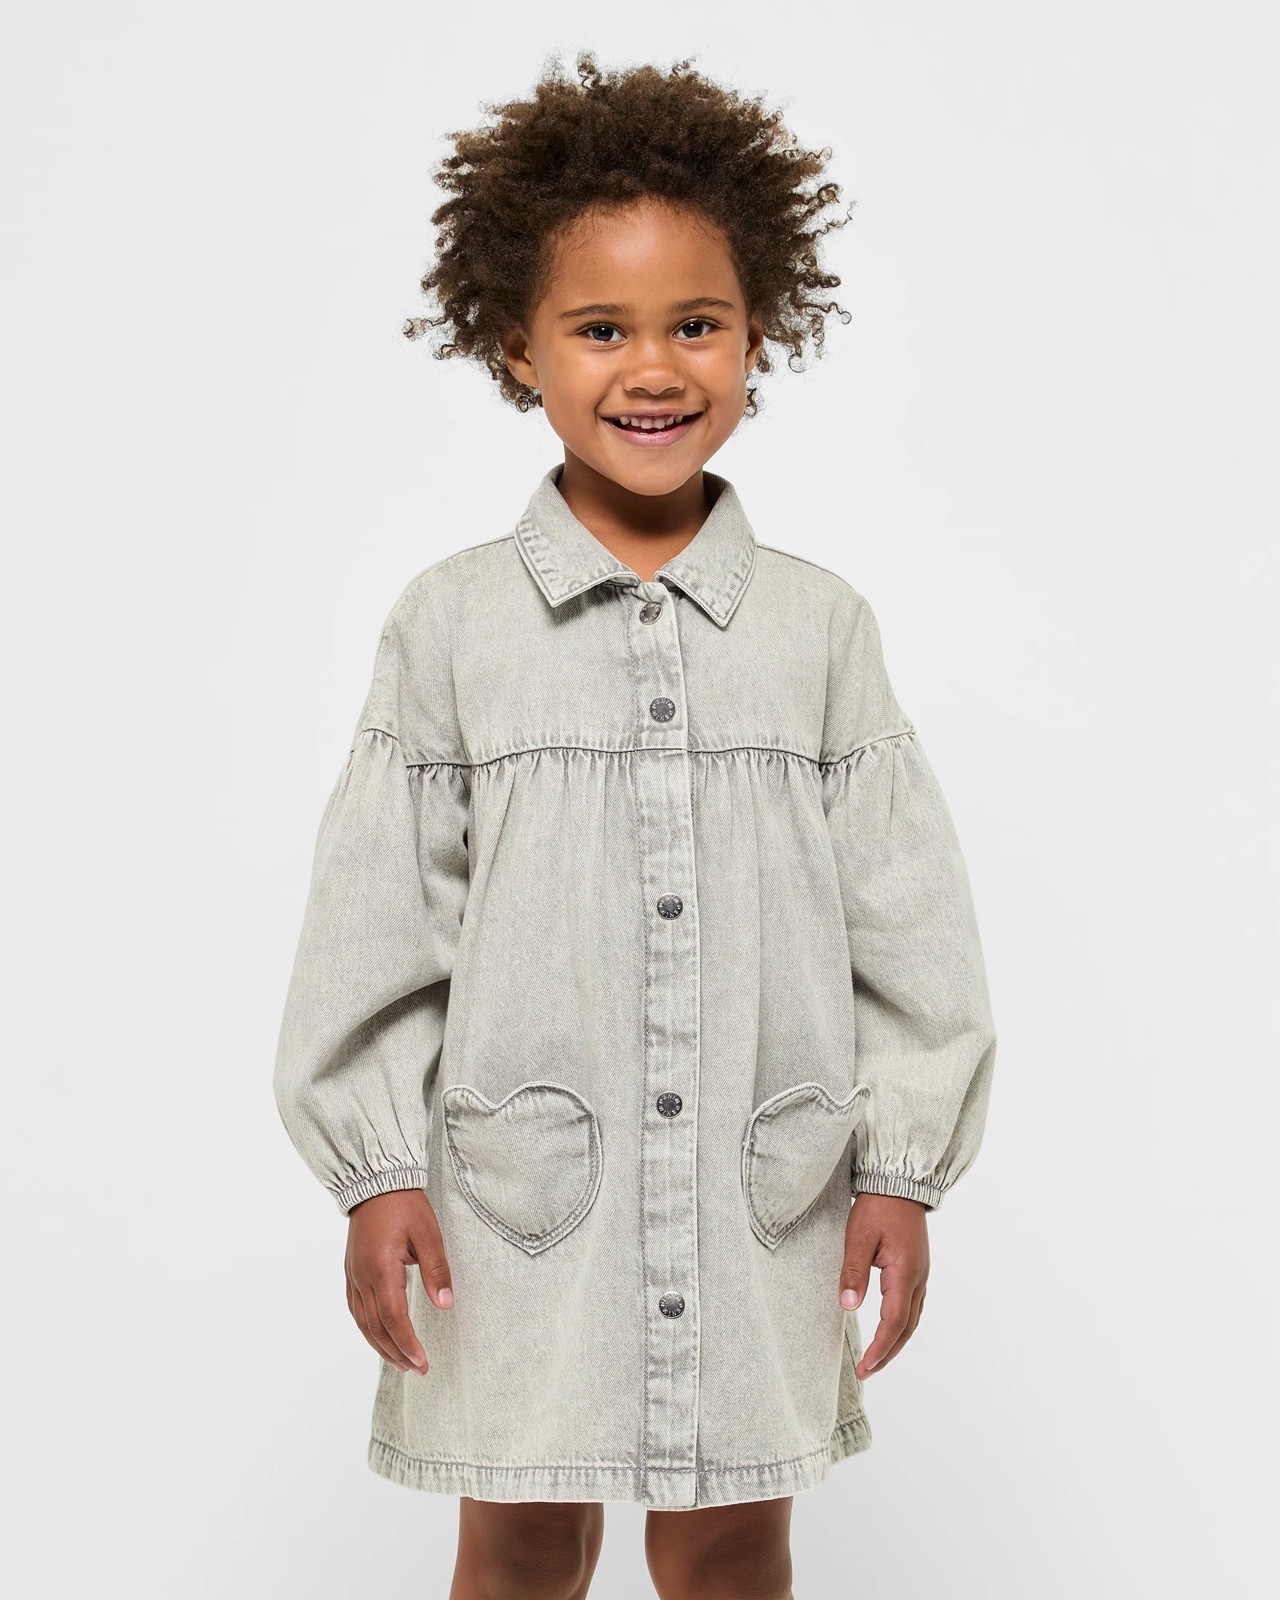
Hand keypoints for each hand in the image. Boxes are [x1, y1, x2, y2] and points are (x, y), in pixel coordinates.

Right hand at [344, 1188, 454, 1374]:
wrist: (375, 1182)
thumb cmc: (404, 1205)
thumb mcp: (428, 1234)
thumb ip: (436, 1270)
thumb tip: (445, 1304)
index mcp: (381, 1270)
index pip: (394, 1319)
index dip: (408, 1344)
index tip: (423, 1362)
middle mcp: (362, 1278)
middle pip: (377, 1328)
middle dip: (397, 1352)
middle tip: (417, 1369)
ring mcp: (353, 1276)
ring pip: (363, 1323)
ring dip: (381, 1346)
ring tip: (401, 1362)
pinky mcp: (351, 1272)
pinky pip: (356, 1310)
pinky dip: (368, 1329)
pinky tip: (379, 1337)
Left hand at [839, 1192, 929, 1377]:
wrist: (900, 1181)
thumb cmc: (877, 1206)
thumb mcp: (858, 1237)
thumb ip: (853, 1272)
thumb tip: (848, 1307)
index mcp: (904, 1273)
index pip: (893, 1323)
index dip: (879, 1349)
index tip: (864, 1368)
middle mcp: (918, 1278)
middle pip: (906, 1328)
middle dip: (887, 1353)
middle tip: (867, 1372)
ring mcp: (921, 1274)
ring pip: (912, 1319)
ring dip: (895, 1342)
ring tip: (877, 1359)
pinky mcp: (917, 1268)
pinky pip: (913, 1306)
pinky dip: (901, 1325)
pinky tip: (889, 1330)